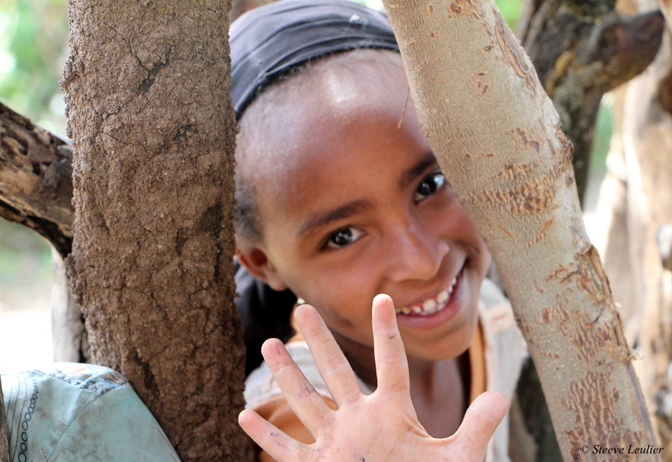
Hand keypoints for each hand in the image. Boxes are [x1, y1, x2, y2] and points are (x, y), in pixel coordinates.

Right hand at [238, 294, 509, 461]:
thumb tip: (502, 396)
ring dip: (288, 375)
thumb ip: (476, 428)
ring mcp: (338, 443)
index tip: (382, 297)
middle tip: (303, 307)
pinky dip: (267, 436)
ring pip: (307, 402)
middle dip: (320, 340)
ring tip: (269, 344)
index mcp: (394, 412)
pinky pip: (288, 450)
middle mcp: (361, 420)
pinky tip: (244, 416)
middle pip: (337, 371)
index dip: (387, 332)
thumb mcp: (457, 459)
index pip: (391, 364)